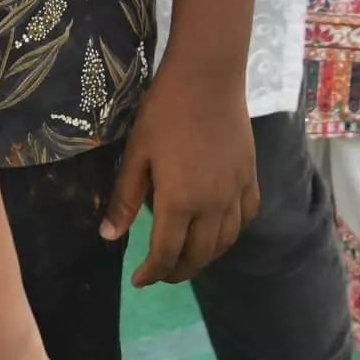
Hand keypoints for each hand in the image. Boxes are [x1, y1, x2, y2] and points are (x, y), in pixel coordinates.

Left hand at [99, 87, 258, 288]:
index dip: (151, 274)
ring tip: (187, 258)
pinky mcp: (250, 177)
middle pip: (198, 255)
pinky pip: (245, 218)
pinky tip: (219, 230)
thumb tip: (109, 236)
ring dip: (205, 258)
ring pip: (225, 242)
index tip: (138, 281)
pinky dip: (231, 233)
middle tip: (160, 274)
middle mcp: (213, 206)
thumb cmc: (164, 111)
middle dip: (177, 272)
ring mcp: (236, 193)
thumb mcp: (136, 154)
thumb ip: (125, 198)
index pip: (166, 254)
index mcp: (180, 202)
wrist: (208, 77)